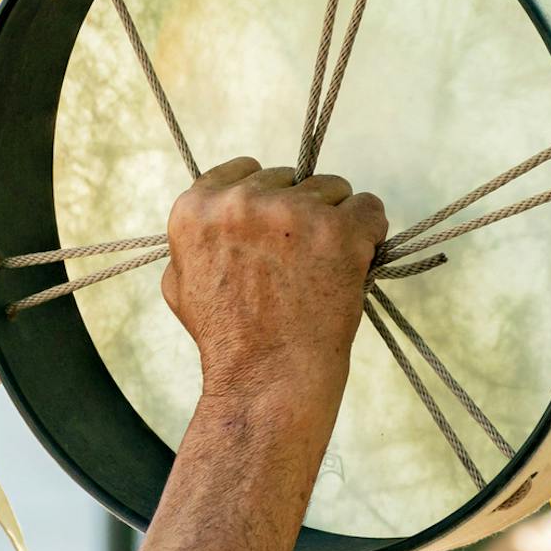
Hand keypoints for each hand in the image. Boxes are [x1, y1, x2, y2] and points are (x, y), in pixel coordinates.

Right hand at [161, 158, 386, 409]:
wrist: (266, 381)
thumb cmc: (226, 341)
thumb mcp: (180, 286)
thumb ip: (193, 241)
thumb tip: (213, 213)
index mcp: (195, 210)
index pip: (244, 169)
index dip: (265, 198)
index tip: (273, 228)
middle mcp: (240, 202)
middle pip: (290, 178)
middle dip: (299, 210)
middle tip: (297, 260)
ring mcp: (292, 212)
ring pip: (333, 188)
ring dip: (334, 221)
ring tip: (323, 268)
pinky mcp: (338, 229)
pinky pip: (370, 208)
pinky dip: (369, 234)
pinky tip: (353, 264)